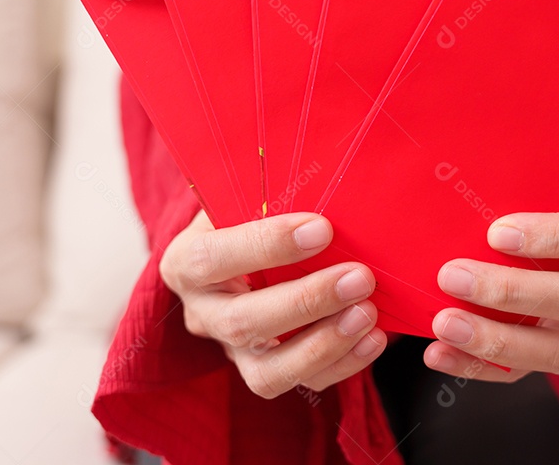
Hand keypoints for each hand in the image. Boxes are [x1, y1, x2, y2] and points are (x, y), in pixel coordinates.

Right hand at [159, 210, 386, 397]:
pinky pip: (301, 383)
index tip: (322, 228)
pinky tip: (373, 338)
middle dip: (306, 302)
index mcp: (185, 261)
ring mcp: (231, 351)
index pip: (212, 258)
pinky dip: (342, 365)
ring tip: (368, 314)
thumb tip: (327, 176)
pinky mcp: (263, 373)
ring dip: (324, 343)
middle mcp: (202, 313)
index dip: (266, 245)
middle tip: (359, 277)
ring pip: (267, 371)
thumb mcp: (244, 197)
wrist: (243, 255)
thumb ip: (268, 195)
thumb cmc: (249, 217)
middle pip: (242, 322)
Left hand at [425, 191, 558, 380]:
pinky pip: (524, 371)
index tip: (495, 232)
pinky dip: (478, 367)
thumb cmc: (545, 196)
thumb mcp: (546, 178)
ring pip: (557, 349)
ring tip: (445, 324)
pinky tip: (438, 354)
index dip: (552, 236)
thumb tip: (457, 154)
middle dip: (509, 292)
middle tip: (451, 277)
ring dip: (494, 340)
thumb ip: (521, 176)